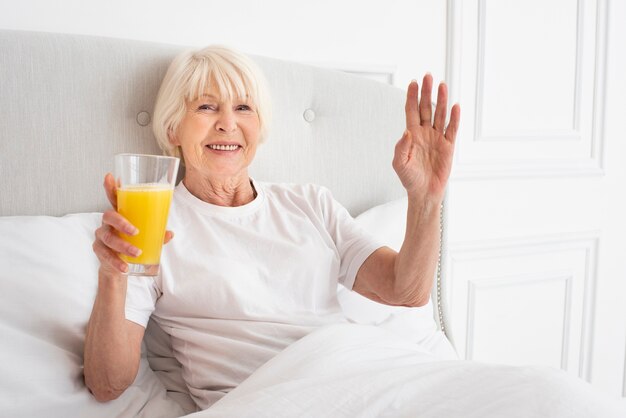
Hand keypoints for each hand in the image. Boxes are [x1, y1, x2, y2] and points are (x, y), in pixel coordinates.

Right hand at [92, 173, 173, 274]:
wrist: (120, 266)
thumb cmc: (133, 243)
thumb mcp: (147, 236)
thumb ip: (157, 233)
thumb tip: (169, 233)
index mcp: (121, 214)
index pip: (114, 198)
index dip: (110, 187)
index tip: (109, 176)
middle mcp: (108, 223)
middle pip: (109, 216)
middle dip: (121, 222)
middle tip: (135, 232)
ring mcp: (102, 235)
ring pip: (107, 237)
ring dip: (122, 246)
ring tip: (136, 254)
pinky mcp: (99, 250)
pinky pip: (105, 254)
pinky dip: (116, 262)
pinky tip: (125, 268)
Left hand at [392, 74, 459, 201]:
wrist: (424, 193)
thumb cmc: (410, 179)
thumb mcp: (399, 164)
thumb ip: (401, 147)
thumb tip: (407, 131)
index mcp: (411, 135)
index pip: (411, 111)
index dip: (412, 97)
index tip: (413, 83)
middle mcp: (425, 133)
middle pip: (426, 108)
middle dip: (426, 92)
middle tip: (428, 76)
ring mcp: (437, 138)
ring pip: (440, 115)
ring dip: (441, 100)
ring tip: (442, 85)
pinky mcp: (448, 146)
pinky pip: (452, 129)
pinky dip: (454, 118)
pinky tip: (455, 106)